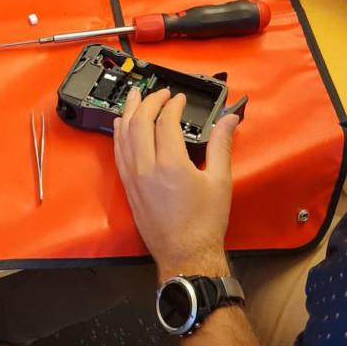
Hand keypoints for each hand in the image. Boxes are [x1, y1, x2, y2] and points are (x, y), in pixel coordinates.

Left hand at [113, 87, 242, 278]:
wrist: (185, 253)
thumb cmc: (205, 222)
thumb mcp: (220, 181)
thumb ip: (221, 145)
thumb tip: (228, 119)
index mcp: (170, 164)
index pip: (165, 122)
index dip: (171, 105)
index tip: (179, 98)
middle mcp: (145, 168)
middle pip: (139, 123)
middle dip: (148, 102)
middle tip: (159, 92)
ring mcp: (132, 177)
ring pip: (123, 135)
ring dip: (129, 112)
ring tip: (134, 96)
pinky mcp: (127, 186)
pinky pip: (118, 152)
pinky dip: (119, 133)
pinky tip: (122, 125)